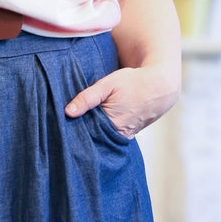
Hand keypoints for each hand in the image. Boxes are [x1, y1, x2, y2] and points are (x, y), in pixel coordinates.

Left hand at [64, 63, 179, 138]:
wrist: (160, 86)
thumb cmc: (133, 82)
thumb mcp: (108, 84)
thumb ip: (87, 97)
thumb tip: (68, 112)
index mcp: (111, 124)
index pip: (84, 134)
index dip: (72, 130)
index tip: (60, 128)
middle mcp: (117, 135)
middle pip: (91, 139)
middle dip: (80, 135)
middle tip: (64, 130)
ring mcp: (123, 138)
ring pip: (100, 140)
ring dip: (90, 135)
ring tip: (78, 129)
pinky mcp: (127, 137)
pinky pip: (109, 139)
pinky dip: (101, 135)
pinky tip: (93, 129)